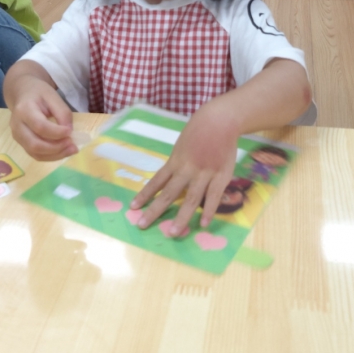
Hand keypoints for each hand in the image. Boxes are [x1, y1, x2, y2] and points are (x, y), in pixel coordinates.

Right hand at [8, 78, 76, 160]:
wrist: (22, 94)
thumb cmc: (39, 94)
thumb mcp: (53, 96)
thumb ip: (62, 112)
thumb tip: (69, 132)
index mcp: (24, 110)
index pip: (40, 126)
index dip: (56, 132)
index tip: (70, 131)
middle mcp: (17, 126)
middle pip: (34, 145)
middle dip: (56, 148)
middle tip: (73, 145)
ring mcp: (17, 136)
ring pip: (35, 153)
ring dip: (55, 155)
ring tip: (71, 150)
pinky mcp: (21, 143)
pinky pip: (36, 155)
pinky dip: (51, 156)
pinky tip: (63, 151)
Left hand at [130, 105, 238, 235]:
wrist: (220, 120)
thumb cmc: (200, 130)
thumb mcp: (182, 144)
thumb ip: (179, 162)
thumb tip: (171, 177)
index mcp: (175, 161)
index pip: (156, 181)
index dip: (144, 195)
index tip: (133, 207)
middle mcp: (186, 169)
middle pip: (168, 194)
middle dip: (154, 211)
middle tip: (142, 225)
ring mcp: (204, 173)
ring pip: (190, 199)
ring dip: (181, 217)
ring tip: (172, 232)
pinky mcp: (220, 176)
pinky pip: (213, 196)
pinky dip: (208, 211)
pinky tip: (203, 224)